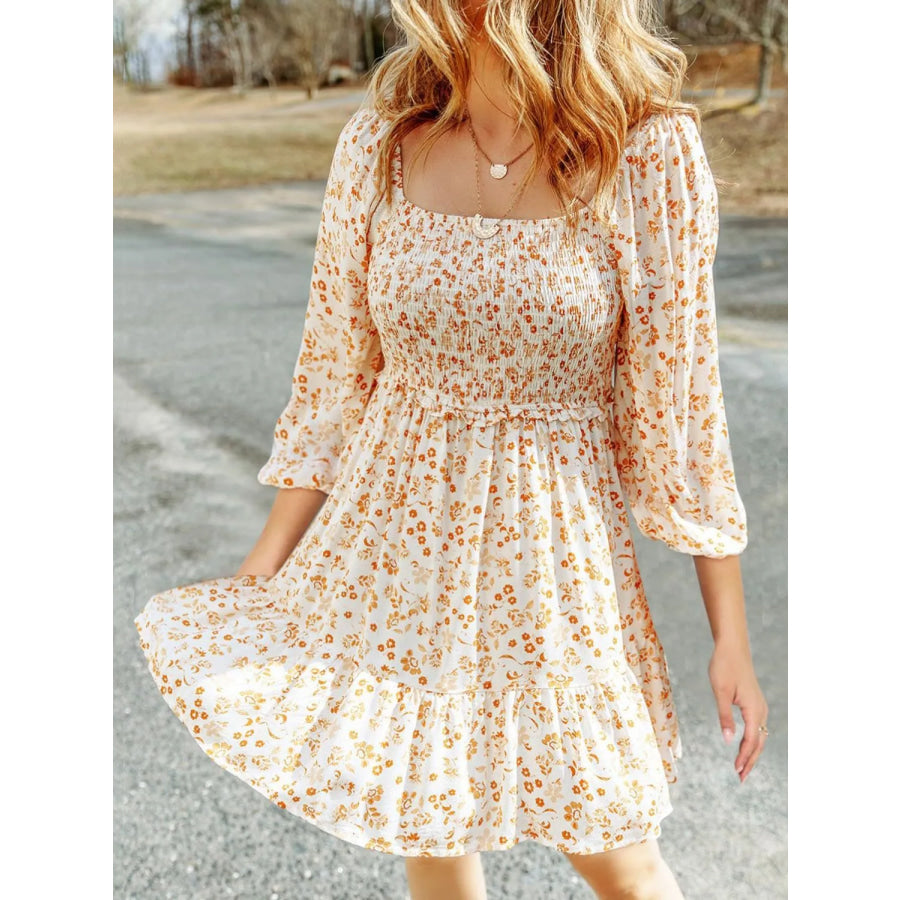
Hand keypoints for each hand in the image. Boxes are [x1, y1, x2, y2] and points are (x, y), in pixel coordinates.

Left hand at [708, 641, 768, 782]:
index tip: (737, 772)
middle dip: (751, 761)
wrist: (732, 647)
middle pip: (759, 742)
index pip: (751, 741)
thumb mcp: (720, 692)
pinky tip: (744, 746)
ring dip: (752, 752)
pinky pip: (757, 727)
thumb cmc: (724, 666)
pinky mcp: (755, 702)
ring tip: (742, 767)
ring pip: (760, 736)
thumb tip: (727, 740)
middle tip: (741, 778)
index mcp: (753, 709)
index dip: (744, 758)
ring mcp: (759, 706)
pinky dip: (752, 740)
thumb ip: (724, 717)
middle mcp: (761, 709)